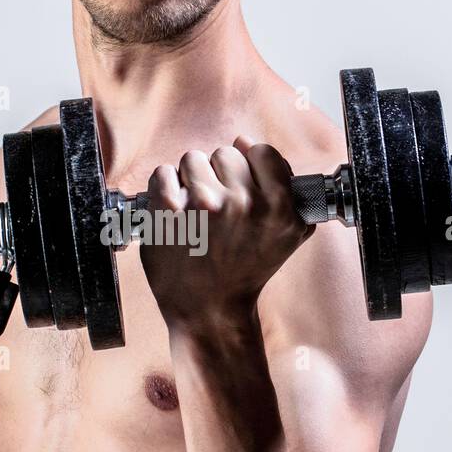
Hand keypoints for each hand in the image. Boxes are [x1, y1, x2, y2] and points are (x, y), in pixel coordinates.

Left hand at [140, 136, 312, 330]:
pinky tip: (173, 213)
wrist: (210, 309)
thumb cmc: (246, 269)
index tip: (240, 189)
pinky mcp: (169, 210)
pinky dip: (163, 188)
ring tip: (194, 213)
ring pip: (193, 160)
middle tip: (215, 211)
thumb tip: (244, 141)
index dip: (248, 167)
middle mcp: (244, 203)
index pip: (260, 151)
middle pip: (225, 153)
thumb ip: (282, 184)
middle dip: (218, 177)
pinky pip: (163, 172)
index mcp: (279, 206)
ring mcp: (205, 204)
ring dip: (189, 181)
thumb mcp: (287, 233)